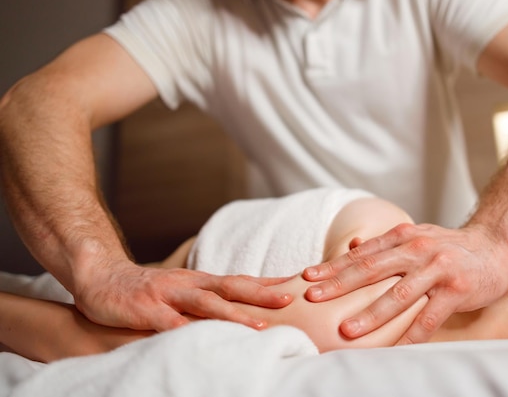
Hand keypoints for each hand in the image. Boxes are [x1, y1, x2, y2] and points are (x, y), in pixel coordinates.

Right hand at [73, 260, 292, 331]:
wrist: (102, 278)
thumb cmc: (148, 291)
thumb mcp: (181, 293)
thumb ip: (206, 301)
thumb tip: (239, 312)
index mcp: (200, 281)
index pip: (241, 280)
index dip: (268, 283)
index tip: (297, 286)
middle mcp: (189, 284)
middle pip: (231, 287)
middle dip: (262, 293)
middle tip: (291, 299)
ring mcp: (168, 295)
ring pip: (207, 303)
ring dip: (235, 313)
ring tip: (260, 324)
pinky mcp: (147, 309)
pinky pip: (168, 321)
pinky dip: (187, 329)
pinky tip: (202, 337)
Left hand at [302, 223, 507, 343]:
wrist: (496, 246)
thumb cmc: (448, 247)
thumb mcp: (415, 237)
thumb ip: (385, 245)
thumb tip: (350, 246)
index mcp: (402, 238)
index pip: (361, 254)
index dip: (333, 266)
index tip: (307, 277)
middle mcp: (417, 250)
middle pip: (371, 270)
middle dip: (339, 285)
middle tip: (313, 298)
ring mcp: (437, 269)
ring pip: (398, 295)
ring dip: (370, 315)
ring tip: (346, 330)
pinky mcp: (456, 290)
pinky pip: (429, 318)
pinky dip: (411, 336)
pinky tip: (394, 350)